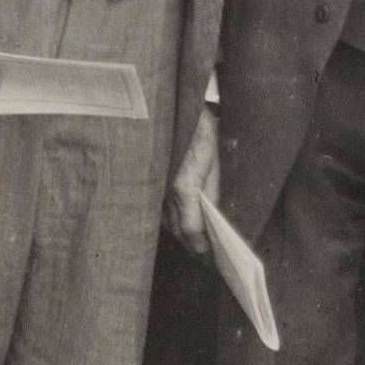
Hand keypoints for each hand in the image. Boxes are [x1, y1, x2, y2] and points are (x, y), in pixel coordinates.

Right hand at [169, 104, 220, 255]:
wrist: (171, 108)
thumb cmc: (198, 130)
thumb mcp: (214, 158)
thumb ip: (213, 188)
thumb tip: (214, 214)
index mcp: (184, 188)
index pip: (191, 229)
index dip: (200, 246)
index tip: (210, 256)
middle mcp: (165, 192)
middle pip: (177, 231)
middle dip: (190, 245)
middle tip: (204, 256)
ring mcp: (155, 188)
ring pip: (165, 222)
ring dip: (179, 234)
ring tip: (193, 243)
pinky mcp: (150, 182)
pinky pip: (157, 209)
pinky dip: (168, 220)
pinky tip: (178, 222)